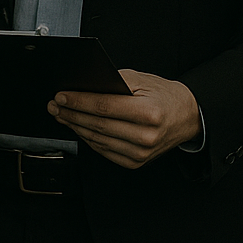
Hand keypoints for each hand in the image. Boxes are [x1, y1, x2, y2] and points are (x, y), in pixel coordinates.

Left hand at [47, 69, 201, 168]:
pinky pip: (104, 150)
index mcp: (149, 113)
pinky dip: (88, 139)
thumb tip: (83, 86)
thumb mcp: (141, 80)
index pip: (104, 107)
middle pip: (97, 125)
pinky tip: (79, 128)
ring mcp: (141, 153)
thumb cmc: (164, 96)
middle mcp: (146, 136)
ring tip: (62, 115)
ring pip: (97, 139)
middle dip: (71, 114)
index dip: (78, 101)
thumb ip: (113, 82)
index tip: (61, 96)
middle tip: (55, 105)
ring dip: (75, 127)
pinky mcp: (136, 162)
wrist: (188, 117)